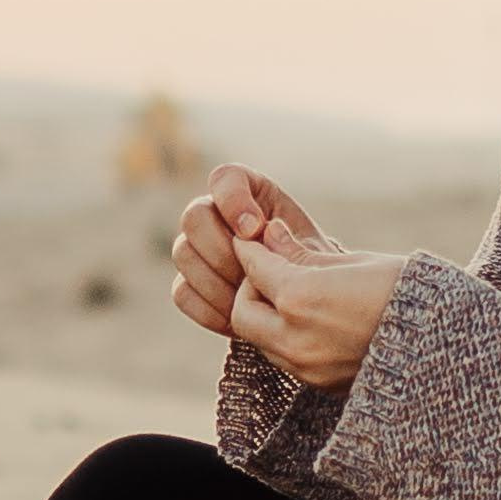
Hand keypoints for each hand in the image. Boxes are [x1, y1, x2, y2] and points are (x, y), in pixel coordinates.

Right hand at [170, 163, 349, 337]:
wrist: (306, 312)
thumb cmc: (316, 277)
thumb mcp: (318, 258)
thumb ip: (294, 243)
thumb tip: (263, 232)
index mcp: (252, 195)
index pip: (225, 178)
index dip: (233, 201)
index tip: (255, 230)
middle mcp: (217, 216)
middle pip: (194, 216)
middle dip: (223, 250)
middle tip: (253, 275)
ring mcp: (198, 250)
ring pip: (183, 254)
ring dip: (217, 282)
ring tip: (249, 300)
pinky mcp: (190, 284)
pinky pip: (182, 293)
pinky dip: (209, 309)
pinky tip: (237, 321)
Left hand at [229, 221, 409, 391]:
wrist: (451, 345)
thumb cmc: (410, 293)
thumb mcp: (356, 263)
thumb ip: (303, 254)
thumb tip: (268, 234)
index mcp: (303, 298)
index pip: (255, 268)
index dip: (250, 249)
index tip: (252, 240)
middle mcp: (296, 338)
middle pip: (242, 312)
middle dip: (250, 289)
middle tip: (270, 272)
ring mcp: (306, 368)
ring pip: (259, 341)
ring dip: (265, 317)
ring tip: (293, 297)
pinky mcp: (319, 385)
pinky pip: (283, 359)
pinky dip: (284, 338)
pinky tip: (311, 321)